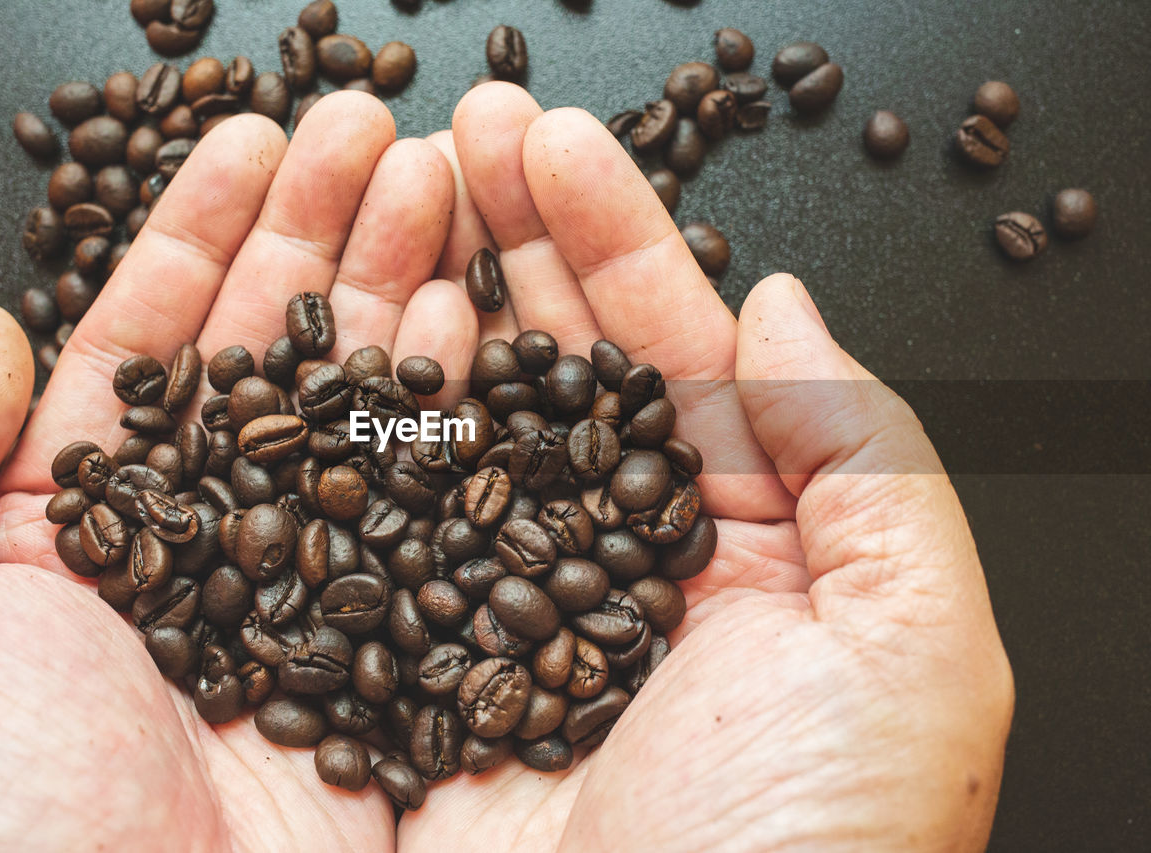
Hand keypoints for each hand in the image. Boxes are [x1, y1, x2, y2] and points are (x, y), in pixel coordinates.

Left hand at [0, 93, 478, 849]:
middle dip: (325, 227)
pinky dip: (453, 402)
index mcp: (79, 535)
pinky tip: (475, 314)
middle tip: (382, 129)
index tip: (255, 135)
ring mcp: (312, 598)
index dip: (199, 228)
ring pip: (361, 407)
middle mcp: (202, 556)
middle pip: (274, 353)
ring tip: (446, 180)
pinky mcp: (400, 648)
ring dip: (402, 284)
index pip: (149, 341)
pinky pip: (432, 501)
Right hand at [394, 84, 1013, 850]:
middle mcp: (623, 574)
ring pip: (470, 429)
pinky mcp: (414, 676)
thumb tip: (779, 312)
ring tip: (397, 190)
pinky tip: (350, 339)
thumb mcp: (919, 650)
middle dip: (514, 240)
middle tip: (463, 132)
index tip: (556, 147)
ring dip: (434, 303)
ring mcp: (509, 618)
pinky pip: (389, 528)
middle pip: (561, 369)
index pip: (675, 356)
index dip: (620, 240)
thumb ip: (866, 459)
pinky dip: (366, 431)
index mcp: (753, 555)